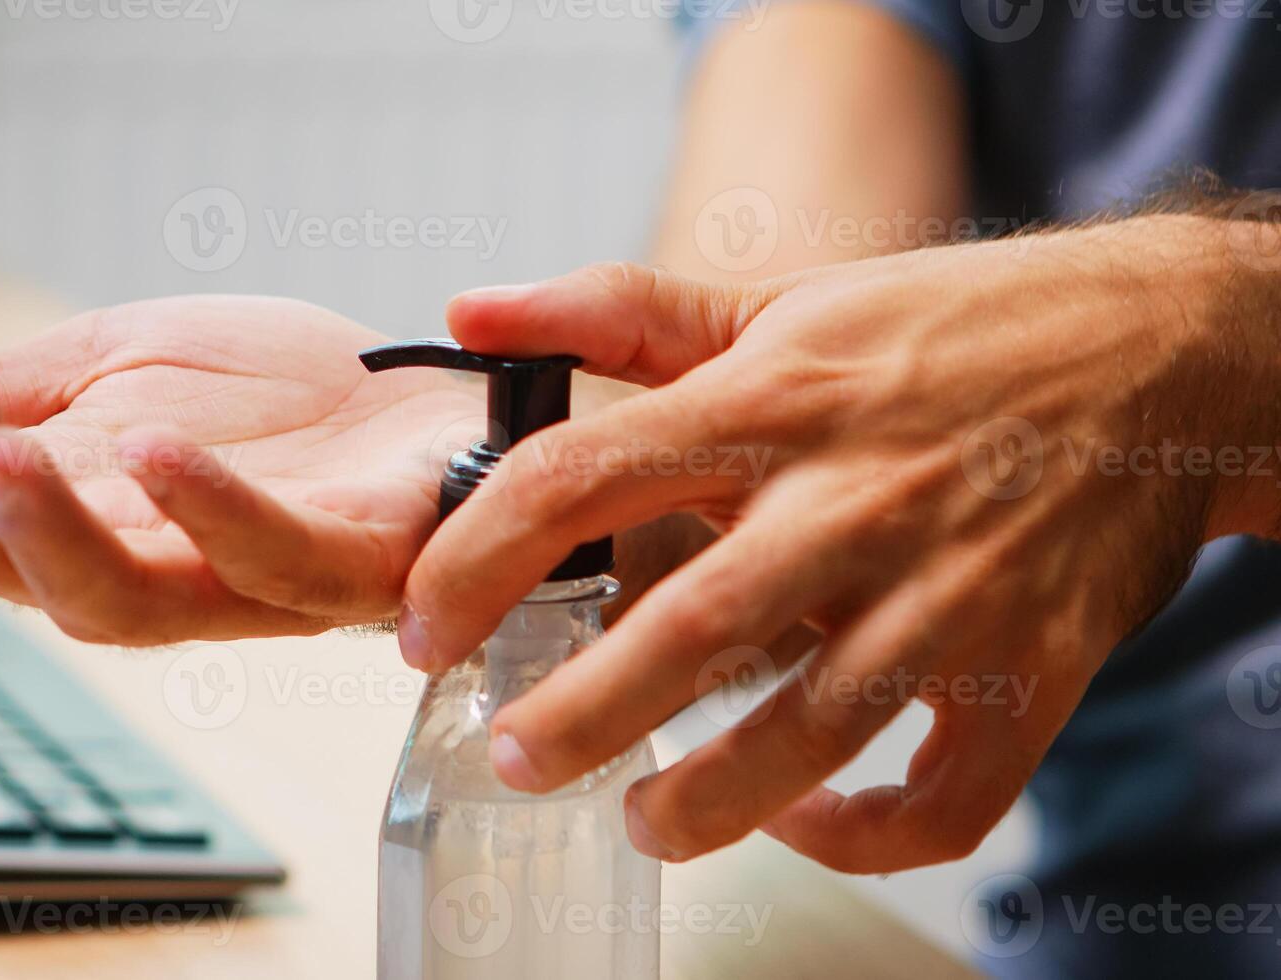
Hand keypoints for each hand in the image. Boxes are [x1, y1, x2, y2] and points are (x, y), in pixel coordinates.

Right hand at [0, 295, 477, 643]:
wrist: (422, 401)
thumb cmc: (272, 400)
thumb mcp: (116, 366)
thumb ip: (2, 392)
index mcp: (58, 517)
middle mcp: (128, 571)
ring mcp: (232, 584)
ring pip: (111, 605)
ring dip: (40, 526)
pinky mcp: (340, 567)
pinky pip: (270, 565)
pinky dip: (210, 515)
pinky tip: (159, 448)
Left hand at [398, 216, 1279, 871]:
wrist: (1166, 354)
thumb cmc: (950, 332)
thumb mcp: (780, 298)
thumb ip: (616, 308)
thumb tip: (468, 309)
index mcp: (772, 401)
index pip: (580, 472)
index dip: (474, 557)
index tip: (423, 627)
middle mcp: (852, 499)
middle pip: (687, 628)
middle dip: (579, 715)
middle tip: (514, 758)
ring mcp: (948, 593)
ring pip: (812, 733)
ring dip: (709, 802)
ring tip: (642, 822)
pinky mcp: (1035, 670)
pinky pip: (945, 799)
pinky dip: (868, 837)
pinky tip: (806, 821)